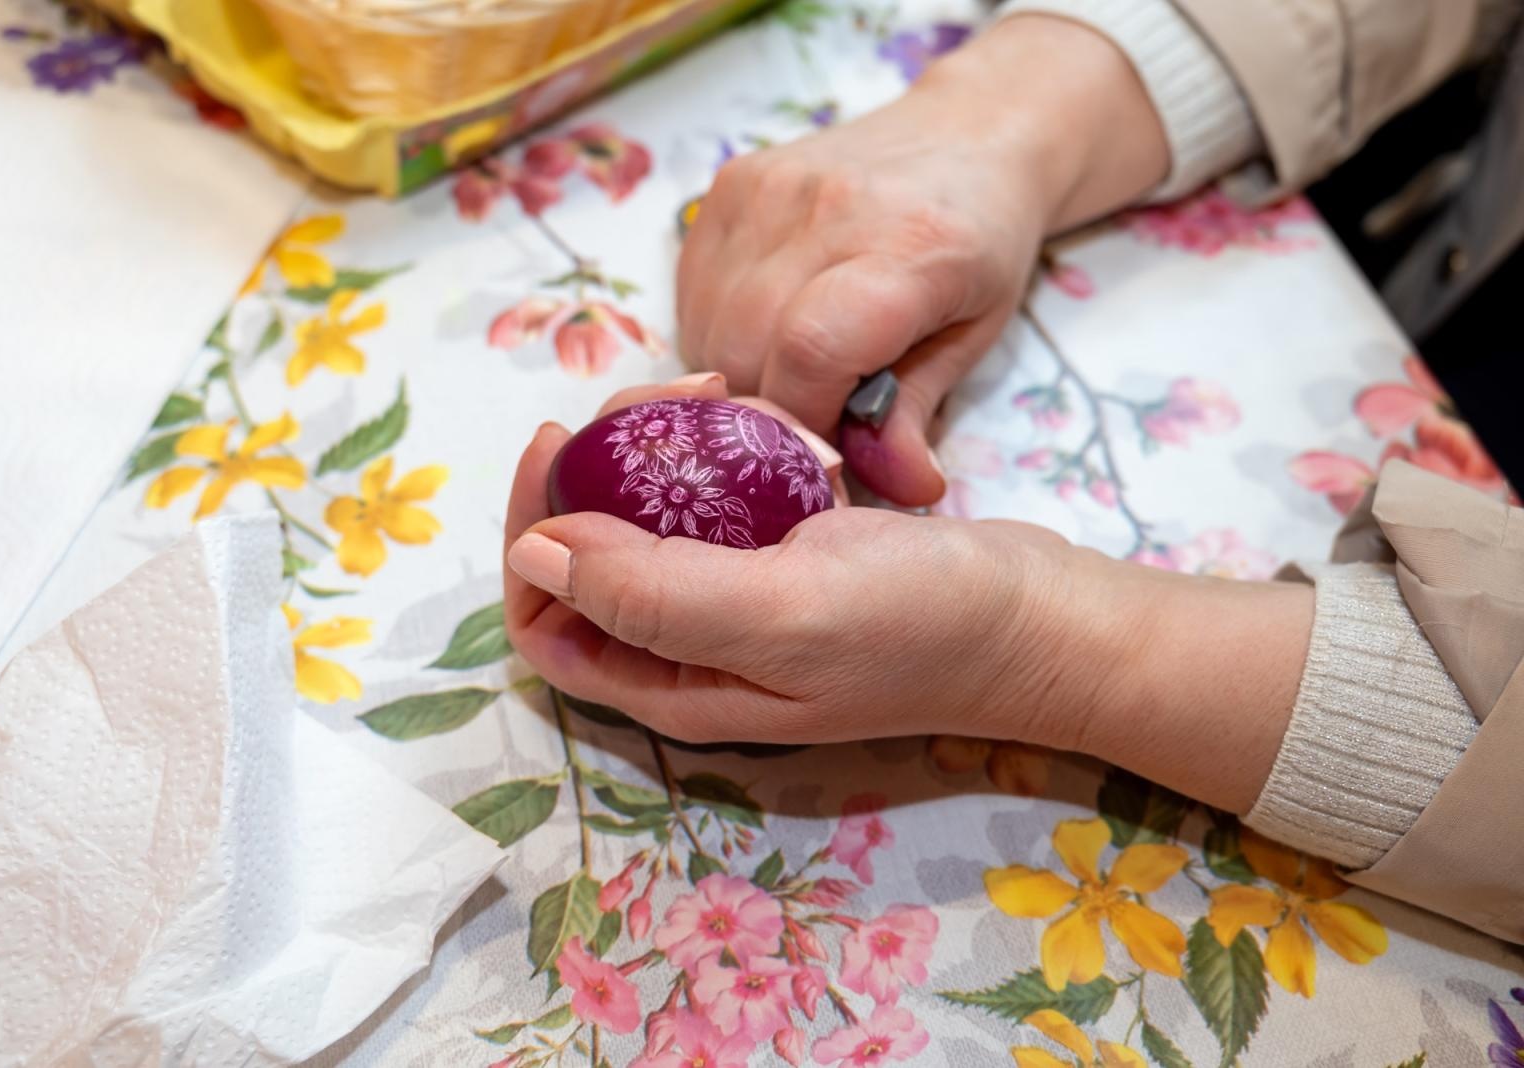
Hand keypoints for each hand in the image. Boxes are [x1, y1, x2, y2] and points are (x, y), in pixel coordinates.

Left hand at [504, 383, 1313, 811]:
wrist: (1038, 617)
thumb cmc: (920, 624)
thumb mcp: (780, 613)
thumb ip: (652, 594)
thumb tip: (532, 554)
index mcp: (673, 683)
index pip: (547, 621)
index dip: (531, 537)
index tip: (561, 445)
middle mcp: (691, 650)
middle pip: (587, 561)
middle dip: (591, 473)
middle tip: (649, 398)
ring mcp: (737, 603)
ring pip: (646, 520)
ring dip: (653, 447)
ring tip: (710, 388)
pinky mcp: (781, 559)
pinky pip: (712, 499)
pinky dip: (714, 448)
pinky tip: (751, 405)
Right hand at [677, 15, 1170, 505]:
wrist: (968, 137)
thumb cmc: (979, 246)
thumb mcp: (973, 338)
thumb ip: (920, 415)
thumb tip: (901, 493)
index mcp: (908, 247)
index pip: (810, 352)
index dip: (805, 422)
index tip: (830, 446)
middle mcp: (827, 206)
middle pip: (744, 352)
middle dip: (769, 412)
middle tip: (814, 414)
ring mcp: (766, 189)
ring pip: (706, 332)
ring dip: (738, 377)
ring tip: (795, 369)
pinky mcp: (726, 185)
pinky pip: (692, 297)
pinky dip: (718, 334)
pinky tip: (766, 328)